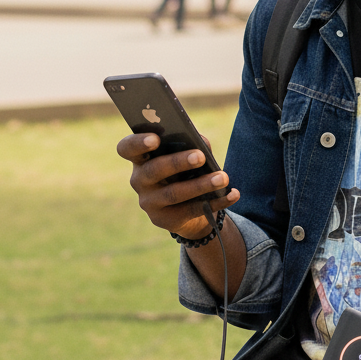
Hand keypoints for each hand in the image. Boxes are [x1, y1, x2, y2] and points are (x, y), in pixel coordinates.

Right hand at [116, 131, 239, 243]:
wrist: (188, 207)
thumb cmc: (185, 170)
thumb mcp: (186, 155)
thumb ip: (192, 144)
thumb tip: (201, 143)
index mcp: (140, 158)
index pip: (127, 148)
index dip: (137, 143)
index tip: (156, 138)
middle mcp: (139, 180)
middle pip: (153, 170)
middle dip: (177, 162)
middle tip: (200, 156)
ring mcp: (150, 202)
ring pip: (173, 194)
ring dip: (200, 185)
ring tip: (222, 178)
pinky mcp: (165, 220)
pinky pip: (192, 211)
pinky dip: (217, 202)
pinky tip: (233, 194)